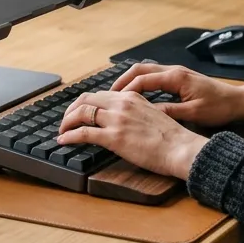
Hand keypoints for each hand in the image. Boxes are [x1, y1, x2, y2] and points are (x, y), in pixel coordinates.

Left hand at [57, 90, 207, 179]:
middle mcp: (122, 104)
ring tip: (62, 131)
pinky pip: (83, 133)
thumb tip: (123, 121)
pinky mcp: (113, 137)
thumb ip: (136, 113)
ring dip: (67, 122)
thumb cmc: (172, 138)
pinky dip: (69, 135)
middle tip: (66, 120)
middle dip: (72, 109)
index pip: (100, 94)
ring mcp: (117, 119)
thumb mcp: (153, 114)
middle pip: (86, 99)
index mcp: (132, 97)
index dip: (85, 103)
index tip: (79, 111)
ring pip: (81, 113)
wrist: (181, 148)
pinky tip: (63, 140)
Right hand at [110, 63, 243, 127]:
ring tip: (116, 94)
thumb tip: (147, 114)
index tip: (114, 101)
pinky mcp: (178, 78)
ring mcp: (176, 72)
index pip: (143, 79)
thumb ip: (169, 112)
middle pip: (140, 69)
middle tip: (108, 95)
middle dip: (122, 81)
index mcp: (176, 77)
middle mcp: (174, 71)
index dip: (126, 90)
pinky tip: (135, 95)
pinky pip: (153, 76)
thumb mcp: (194, 114)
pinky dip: (140, 83)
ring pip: (145, 70)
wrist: (237, 101)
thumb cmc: (219, 107)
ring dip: (130, 80)